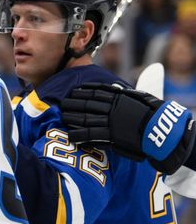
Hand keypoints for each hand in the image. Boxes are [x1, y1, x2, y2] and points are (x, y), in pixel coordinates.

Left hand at [61, 82, 195, 174]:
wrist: (160, 128)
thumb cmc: (152, 113)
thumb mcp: (140, 97)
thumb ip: (127, 93)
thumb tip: (120, 87)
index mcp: (119, 97)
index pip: (97, 92)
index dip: (83, 91)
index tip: (74, 90)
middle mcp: (113, 108)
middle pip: (88, 104)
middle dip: (73, 103)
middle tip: (62, 102)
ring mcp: (111, 121)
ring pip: (86, 118)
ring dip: (73, 117)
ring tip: (63, 116)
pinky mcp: (112, 135)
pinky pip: (91, 134)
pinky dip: (80, 135)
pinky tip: (70, 134)